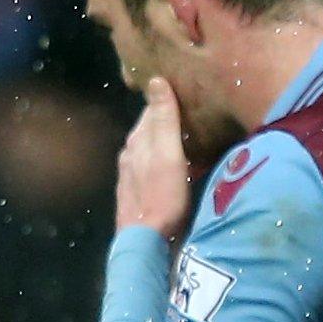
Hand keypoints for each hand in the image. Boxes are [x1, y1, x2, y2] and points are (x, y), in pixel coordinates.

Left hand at [116, 78, 193, 238]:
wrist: (145, 241)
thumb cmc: (162, 196)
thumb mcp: (168, 155)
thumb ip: (164, 120)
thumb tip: (156, 80)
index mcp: (137, 141)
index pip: (152, 110)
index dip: (167, 99)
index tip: (188, 91)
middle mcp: (129, 153)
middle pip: (149, 128)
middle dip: (167, 118)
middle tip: (193, 110)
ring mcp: (130, 174)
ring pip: (149, 147)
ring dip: (166, 139)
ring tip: (188, 134)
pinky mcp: (135, 191)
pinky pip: (150, 164)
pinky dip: (163, 157)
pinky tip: (176, 164)